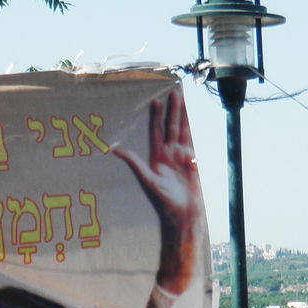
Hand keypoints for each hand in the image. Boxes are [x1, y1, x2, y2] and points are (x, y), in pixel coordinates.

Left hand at [114, 90, 200, 292]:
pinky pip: (192, 142)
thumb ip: (133, 163)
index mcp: (156, 158)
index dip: (156, 117)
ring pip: (182, 132)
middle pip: (170, 127)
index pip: (156, 132)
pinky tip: (191, 119)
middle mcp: (168, 155)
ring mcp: (181, 158)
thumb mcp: (146, 180)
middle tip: (173, 92)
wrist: (182, 214)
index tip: (155, 100)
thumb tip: (115, 150)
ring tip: (183, 99)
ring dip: (182, 116)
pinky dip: (191, 129)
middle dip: (172, 111)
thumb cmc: (163, 201)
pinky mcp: (192, 163)